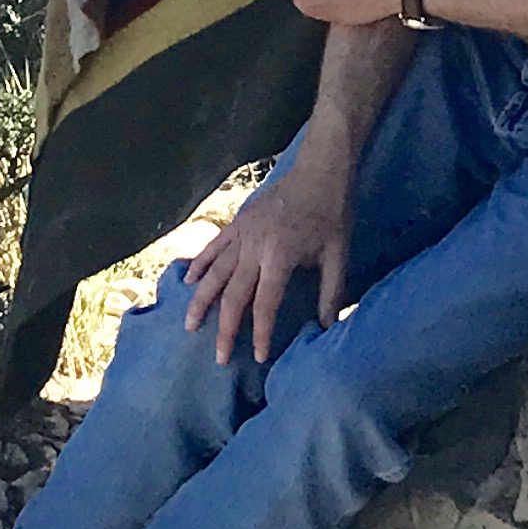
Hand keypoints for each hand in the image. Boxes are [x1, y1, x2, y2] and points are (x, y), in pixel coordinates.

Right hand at [183, 165, 352, 365]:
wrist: (319, 171)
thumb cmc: (331, 214)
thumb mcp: (338, 255)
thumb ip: (330, 292)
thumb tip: (326, 328)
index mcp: (280, 256)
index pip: (265, 303)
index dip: (261, 332)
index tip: (258, 356)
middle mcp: (254, 246)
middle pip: (233, 295)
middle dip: (226, 329)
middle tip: (219, 357)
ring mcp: (241, 232)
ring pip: (214, 272)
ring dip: (201, 301)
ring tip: (190, 326)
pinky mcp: (237, 222)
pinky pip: (212, 247)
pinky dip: (199, 264)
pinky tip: (188, 282)